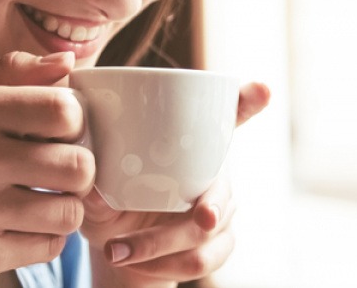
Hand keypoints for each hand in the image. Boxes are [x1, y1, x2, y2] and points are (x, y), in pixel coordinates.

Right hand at [0, 51, 94, 286]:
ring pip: (70, 212)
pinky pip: (50, 246)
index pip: (64, 110)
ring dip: (64, 210)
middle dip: (79, 173)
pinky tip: (21, 228)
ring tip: (41, 203)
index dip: (76, 124)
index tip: (61, 134)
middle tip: (58, 174)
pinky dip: (45, 239)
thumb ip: (14, 72)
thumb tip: (68, 60)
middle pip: (78, 165)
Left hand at [80, 81, 270, 286]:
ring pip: (208, 230)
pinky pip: (203, 259)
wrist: (117, 246)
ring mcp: (221, 211)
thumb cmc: (110, 200)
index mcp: (191, 144)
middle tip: (202, 215)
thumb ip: (95, 180)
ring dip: (160, 245)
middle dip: (214, 204)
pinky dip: (163, 266)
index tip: (263, 89)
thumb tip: (93, 181)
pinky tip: (132, 263)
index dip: (248, 101)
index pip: (228, 117)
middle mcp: (214, 173)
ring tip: (116, 251)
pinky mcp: (218, 246)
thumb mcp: (96, 185)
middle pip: (222, 186)